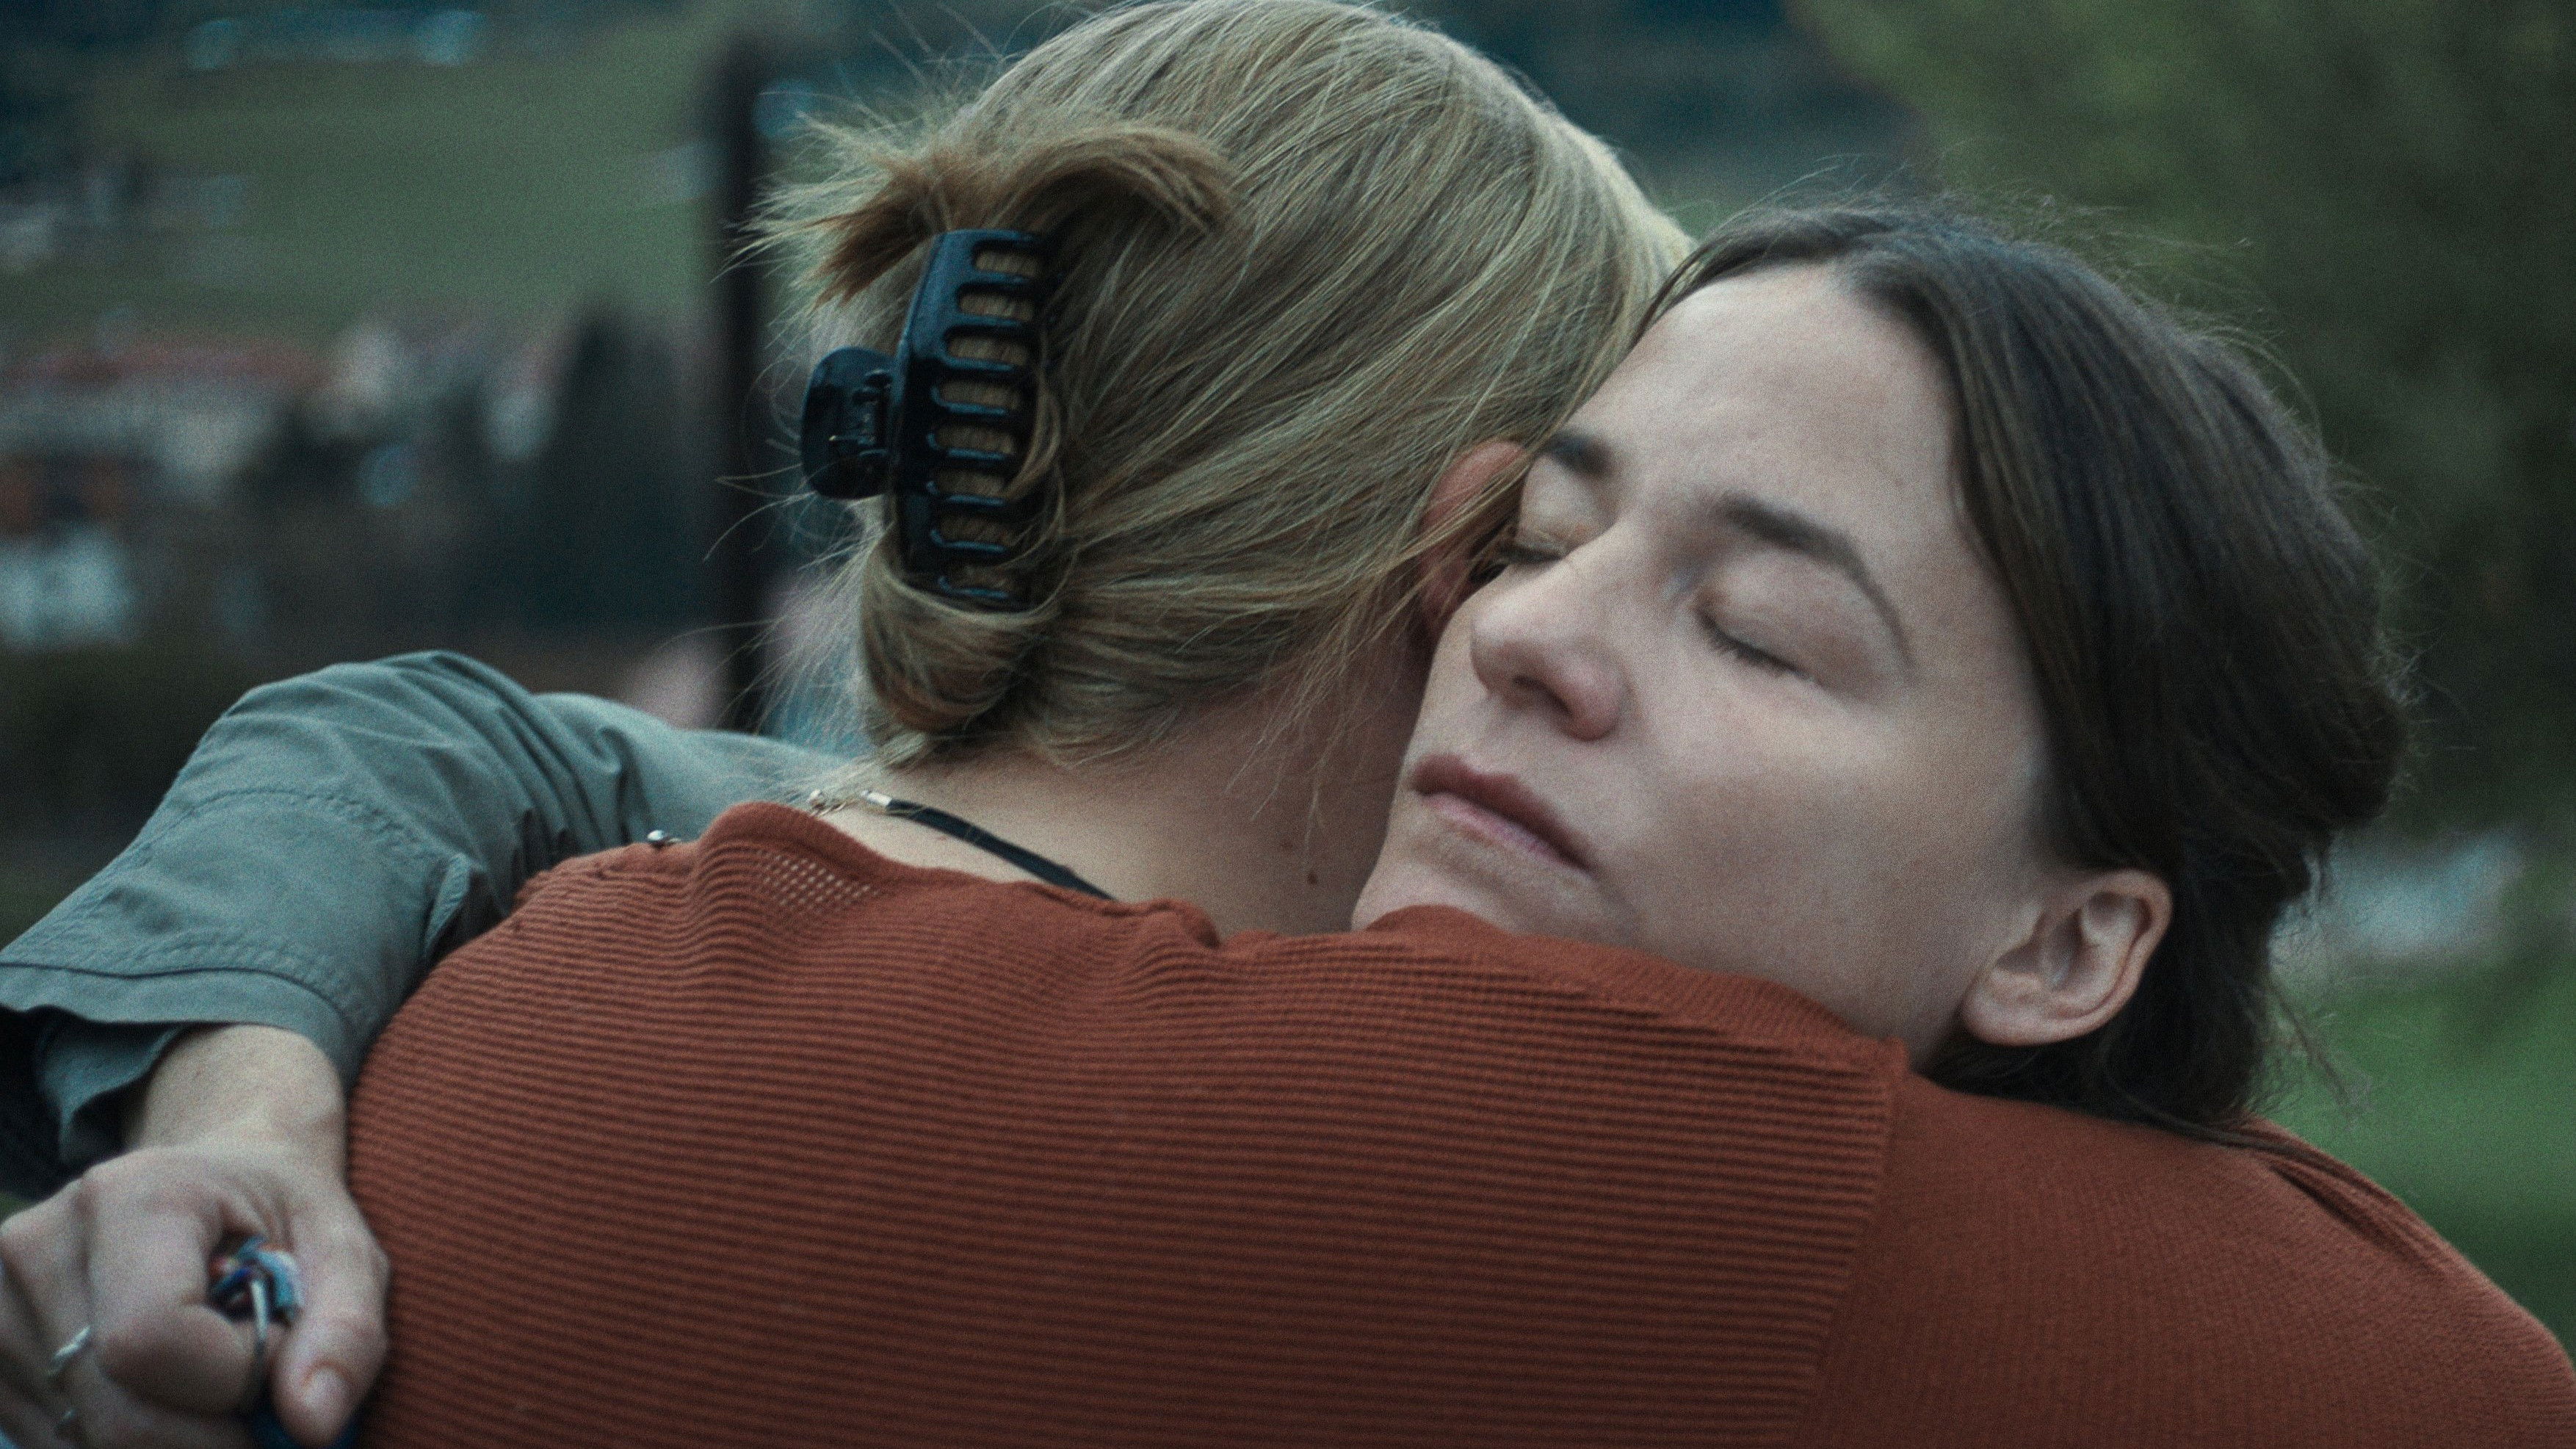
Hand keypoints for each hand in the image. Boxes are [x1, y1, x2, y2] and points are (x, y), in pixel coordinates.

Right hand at [0, 1028, 386, 1448]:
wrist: (213, 1184)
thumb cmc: (281, 1215)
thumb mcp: (343, 1250)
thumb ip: (345, 1332)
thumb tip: (315, 1426)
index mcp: (131, 1196)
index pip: (151, 1339)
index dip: (233, 1378)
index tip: (278, 1351)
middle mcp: (39, 1247)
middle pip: (114, 1411)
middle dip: (211, 1433)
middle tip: (258, 1394)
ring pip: (88, 1441)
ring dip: (176, 1438)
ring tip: (210, 1376)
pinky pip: (61, 1445)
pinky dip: (130, 1441)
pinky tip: (166, 1396)